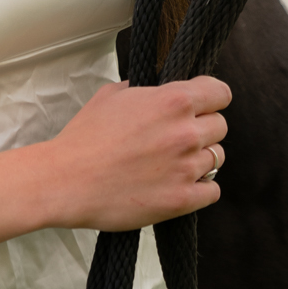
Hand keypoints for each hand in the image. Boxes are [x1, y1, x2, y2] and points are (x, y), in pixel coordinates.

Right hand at [45, 76, 230, 231]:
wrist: (67, 180)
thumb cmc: (84, 138)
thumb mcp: (112, 95)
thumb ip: (143, 89)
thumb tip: (154, 90)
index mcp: (172, 100)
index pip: (220, 93)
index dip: (212, 98)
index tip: (203, 105)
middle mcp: (186, 132)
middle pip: (220, 126)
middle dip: (204, 129)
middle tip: (180, 137)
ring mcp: (186, 167)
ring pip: (218, 158)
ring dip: (201, 158)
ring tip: (176, 162)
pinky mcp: (182, 199)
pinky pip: (213, 191)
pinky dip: (201, 188)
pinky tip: (181, 184)